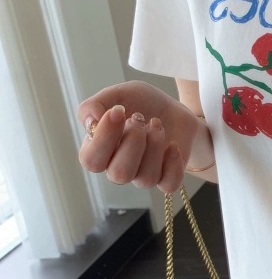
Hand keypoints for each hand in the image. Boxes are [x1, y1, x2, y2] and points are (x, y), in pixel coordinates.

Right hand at [77, 81, 201, 193]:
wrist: (172, 109)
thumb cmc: (139, 104)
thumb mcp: (116, 94)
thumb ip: (94, 105)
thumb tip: (91, 121)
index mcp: (99, 150)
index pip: (91, 160)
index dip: (104, 138)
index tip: (118, 111)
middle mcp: (117, 167)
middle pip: (119, 174)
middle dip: (133, 142)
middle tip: (139, 118)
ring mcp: (142, 174)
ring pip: (145, 179)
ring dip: (154, 146)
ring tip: (157, 124)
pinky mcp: (166, 176)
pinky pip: (169, 184)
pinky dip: (173, 164)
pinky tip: (172, 145)